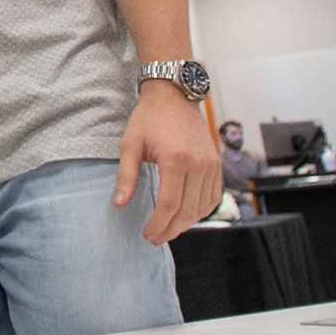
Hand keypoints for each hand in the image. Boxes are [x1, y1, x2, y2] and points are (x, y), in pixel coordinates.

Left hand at [113, 85, 222, 243]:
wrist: (174, 96)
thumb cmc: (149, 118)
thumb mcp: (130, 144)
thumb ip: (126, 176)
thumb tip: (119, 204)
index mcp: (176, 159)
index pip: (169, 204)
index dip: (158, 224)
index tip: (147, 235)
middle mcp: (198, 164)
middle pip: (187, 211)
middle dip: (170, 229)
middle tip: (154, 238)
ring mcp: (211, 165)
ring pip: (202, 207)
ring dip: (186, 224)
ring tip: (167, 229)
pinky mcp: (216, 165)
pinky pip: (213, 196)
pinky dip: (200, 211)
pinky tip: (185, 216)